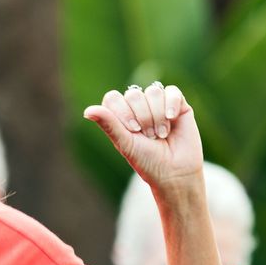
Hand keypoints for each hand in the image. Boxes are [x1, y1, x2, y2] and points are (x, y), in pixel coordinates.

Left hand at [83, 83, 202, 191]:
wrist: (176, 173)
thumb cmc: (148, 162)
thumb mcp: (125, 143)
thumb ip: (109, 124)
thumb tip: (87, 111)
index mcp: (121, 115)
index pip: (113, 98)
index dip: (122, 112)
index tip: (132, 131)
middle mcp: (139, 107)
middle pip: (133, 94)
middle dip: (142, 117)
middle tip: (149, 137)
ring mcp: (158, 105)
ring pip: (153, 92)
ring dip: (157, 116)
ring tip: (161, 135)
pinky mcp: (178, 105)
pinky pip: (172, 91)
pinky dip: (170, 104)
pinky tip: (172, 118)